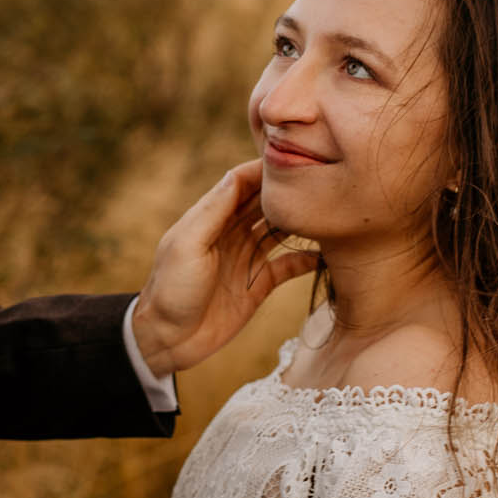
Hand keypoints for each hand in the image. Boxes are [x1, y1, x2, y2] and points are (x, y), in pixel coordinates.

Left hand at [131, 160, 321, 376]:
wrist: (168, 340)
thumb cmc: (171, 290)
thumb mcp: (187, 246)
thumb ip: (212, 211)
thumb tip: (236, 174)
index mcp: (210, 218)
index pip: (241, 182)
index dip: (265, 169)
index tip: (295, 156)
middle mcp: (231, 233)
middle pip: (265, 202)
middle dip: (289, 190)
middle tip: (323, 178)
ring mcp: (247, 258)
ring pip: (281, 230)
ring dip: (301, 220)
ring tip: (329, 209)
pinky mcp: (259, 285)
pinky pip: (289, 266)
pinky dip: (308, 258)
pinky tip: (330, 251)